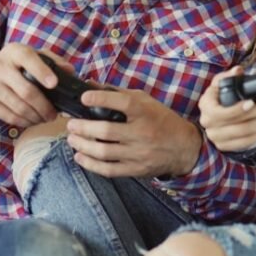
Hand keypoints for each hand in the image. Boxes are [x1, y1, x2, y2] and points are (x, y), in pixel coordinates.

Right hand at [0, 43, 59, 126]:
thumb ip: (52, 60)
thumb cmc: (15, 66)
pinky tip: (32, 120)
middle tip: (54, 114)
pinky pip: (10, 117)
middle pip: (27, 91)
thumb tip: (70, 71)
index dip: (42, 72)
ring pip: (19, 108)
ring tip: (45, 118)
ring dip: (36, 117)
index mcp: (14, 52)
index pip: (29, 59)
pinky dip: (25, 122)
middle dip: (44, 106)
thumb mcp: (30, 56)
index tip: (54, 84)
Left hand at [64, 88, 202, 177]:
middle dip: (82, 128)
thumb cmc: (161, 120)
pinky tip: (80, 156)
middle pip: (106, 131)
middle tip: (70, 124)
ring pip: (103, 152)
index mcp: (145, 112)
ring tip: (71, 139)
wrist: (184, 148)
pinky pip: (108, 170)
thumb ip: (118, 94)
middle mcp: (142, 133)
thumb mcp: (145, 101)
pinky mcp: (136, 169)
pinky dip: (90, 164)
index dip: (100, 99)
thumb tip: (90, 85)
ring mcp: (138, 154)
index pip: (121, 103)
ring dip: (82, 145)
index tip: (84, 98)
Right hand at [198, 67, 255, 151]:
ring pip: (245, 134)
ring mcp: (216, 137)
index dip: (237, 109)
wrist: (214, 118)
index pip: (220, 112)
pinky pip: (246, 142)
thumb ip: (228, 76)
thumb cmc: (219, 98)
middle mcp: (207, 123)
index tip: (252, 102)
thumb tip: (238, 71)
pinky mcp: (225, 146)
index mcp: (206, 106)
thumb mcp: (220, 85)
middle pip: (238, 124)